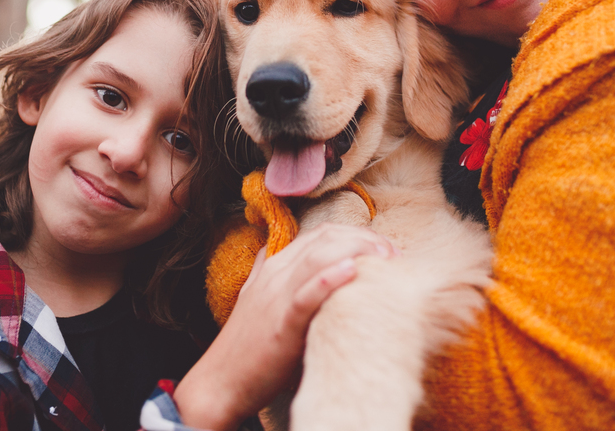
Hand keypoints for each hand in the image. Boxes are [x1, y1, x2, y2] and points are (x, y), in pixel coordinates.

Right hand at [174, 223, 394, 429]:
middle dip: (364, 239)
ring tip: (383, 258)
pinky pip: (305, 295)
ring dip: (355, 251)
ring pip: (317, 257)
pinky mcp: (282, 323)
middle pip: (325, 238)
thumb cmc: (247, 344)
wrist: (221, 380)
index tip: (383, 248)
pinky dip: (328, 280)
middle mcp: (276, 273)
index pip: (321, 234)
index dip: (356, 233)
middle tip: (393, 254)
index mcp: (275, 266)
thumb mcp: (257, 297)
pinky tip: (351, 272)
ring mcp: (277, 295)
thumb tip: (276, 249)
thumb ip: (269, 271)